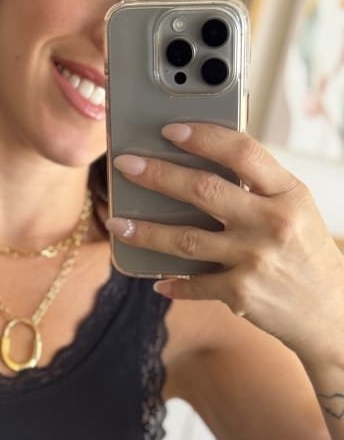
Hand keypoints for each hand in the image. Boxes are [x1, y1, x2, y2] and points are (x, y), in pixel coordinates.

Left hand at [105, 122, 343, 367]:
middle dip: (157, 175)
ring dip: (145, 232)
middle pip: (203, 191)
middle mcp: (271, 222)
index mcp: (288, 192)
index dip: (202, 137)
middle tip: (125, 165)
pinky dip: (173, 284)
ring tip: (117, 224)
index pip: (242, 152)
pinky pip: (193, 285)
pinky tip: (156, 281)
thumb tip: (203, 166)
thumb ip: (259, 188)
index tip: (169, 129)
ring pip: (185, 240)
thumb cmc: (306, 253)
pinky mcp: (240, 293)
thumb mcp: (296, 209)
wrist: (330, 310)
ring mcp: (254, 259)